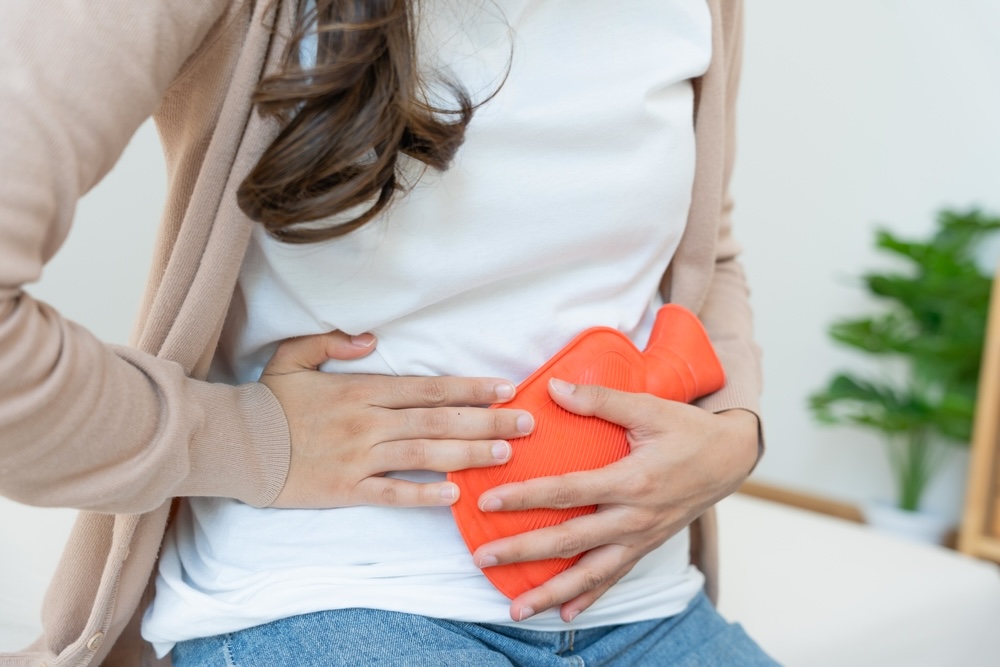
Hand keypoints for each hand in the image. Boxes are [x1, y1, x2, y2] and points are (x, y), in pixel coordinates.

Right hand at [259, 330, 533, 508]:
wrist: (234, 443)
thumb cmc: (268, 402)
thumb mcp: (293, 358)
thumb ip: (333, 343)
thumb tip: (371, 340)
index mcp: (361, 390)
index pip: (428, 389)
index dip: (469, 389)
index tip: (505, 389)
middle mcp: (368, 423)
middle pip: (438, 421)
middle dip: (486, 422)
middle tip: (525, 425)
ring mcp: (358, 457)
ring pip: (424, 455)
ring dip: (467, 455)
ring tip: (504, 455)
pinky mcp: (346, 489)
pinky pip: (391, 493)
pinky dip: (423, 494)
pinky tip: (454, 495)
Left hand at [472, 378, 757, 621]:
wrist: (730, 459)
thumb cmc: (687, 430)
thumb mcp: (649, 407)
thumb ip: (600, 400)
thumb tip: (553, 387)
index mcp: (631, 480)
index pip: (568, 491)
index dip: (526, 497)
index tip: (489, 503)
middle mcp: (634, 517)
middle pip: (571, 540)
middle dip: (524, 552)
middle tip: (484, 558)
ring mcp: (641, 537)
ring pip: (591, 573)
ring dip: (552, 593)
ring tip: (517, 610)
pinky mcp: (646, 546)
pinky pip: (615, 578)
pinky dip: (590, 598)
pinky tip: (565, 614)